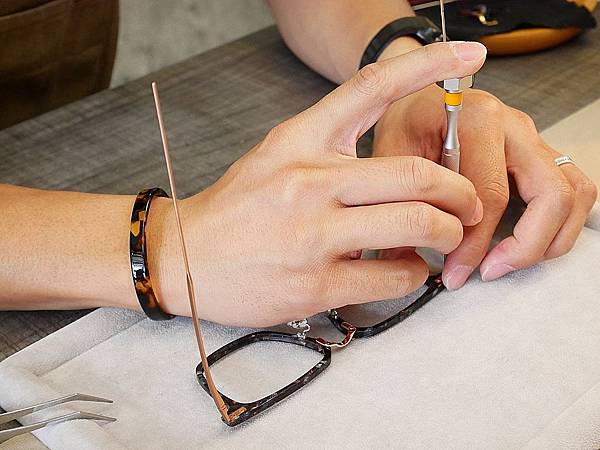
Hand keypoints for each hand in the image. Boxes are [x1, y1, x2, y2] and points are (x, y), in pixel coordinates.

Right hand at [149, 42, 486, 326]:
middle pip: (418, 173)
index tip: (470, 55)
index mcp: (300, 139)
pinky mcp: (315, 284)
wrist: (182, 257)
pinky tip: (405, 271)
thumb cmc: (235, 208)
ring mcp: (313, 235)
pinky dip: (413, 275)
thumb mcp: (277, 155)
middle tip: (468, 205)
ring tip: (442, 240)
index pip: (371, 87)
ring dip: (446, 235)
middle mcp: (309, 181)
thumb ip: (330, 147)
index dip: (428, 64)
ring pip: (416, 226)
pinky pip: (393, 278)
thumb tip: (396, 155)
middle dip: (461, 193)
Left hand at [373, 84, 597, 289]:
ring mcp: (533, 139)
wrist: (418, 99)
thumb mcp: (390, 154)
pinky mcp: (539, 154)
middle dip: (524, 246)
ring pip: (574, 193)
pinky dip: (559, 223)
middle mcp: (515, 125)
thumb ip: (399, 200)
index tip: (455, 272)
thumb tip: (405, 257)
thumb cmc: (406, 122)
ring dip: (549, 238)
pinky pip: (574, 189)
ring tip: (509, 262)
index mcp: (478, 118)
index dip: (474, 244)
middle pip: (550, 195)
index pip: (491, 194)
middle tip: (489, 271)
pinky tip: (524, 242)